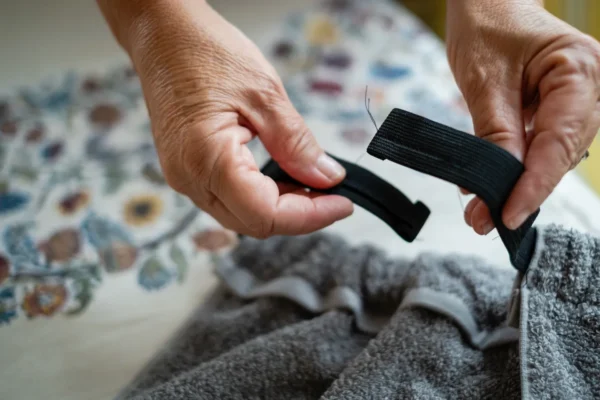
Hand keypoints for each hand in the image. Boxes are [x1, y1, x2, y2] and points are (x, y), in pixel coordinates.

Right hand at [98, 0, 352, 237]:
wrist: (163, 34)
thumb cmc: (203, 51)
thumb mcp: (264, 94)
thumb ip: (296, 144)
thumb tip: (326, 177)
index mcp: (206, 159)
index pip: (265, 215)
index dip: (310, 216)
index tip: (342, 204)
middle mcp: (188, 178)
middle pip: (253, 222)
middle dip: (298, 214)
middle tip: (332, 194)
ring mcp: (183, 176)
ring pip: (240, 214)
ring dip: (280, 206)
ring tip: (311, 184)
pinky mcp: (186, 169)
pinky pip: (228, 197)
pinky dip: (260, 194)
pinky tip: (281, 177)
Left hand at [446, 0, 599, 233]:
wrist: (487, 1)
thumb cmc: (487, 24)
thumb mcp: (484, 80)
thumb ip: (495, 133)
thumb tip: (494, 187)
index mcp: (579, 68)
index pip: (559, 140)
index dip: (534, 184)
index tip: (508, 215)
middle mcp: (589, 85)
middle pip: (561, 152)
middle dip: (524, 189)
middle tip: (486, 220)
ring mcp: (577, 97)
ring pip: (554, 154)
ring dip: (521, 183)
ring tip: (485, 210)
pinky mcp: (558, 107)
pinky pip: (544, 144)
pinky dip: (520, 166)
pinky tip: (496, 185)